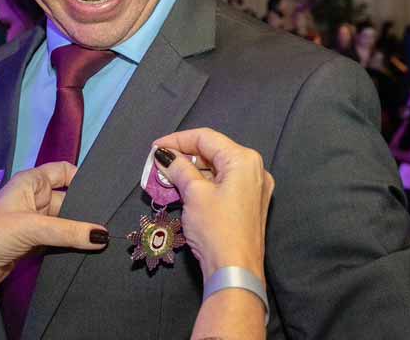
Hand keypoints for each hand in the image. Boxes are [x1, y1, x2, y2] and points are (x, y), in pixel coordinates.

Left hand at [0, 162, 107, 289]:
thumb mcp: (33, 227)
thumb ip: (69, 231)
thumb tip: (104, 235)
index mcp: (31, 182)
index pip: (64, 171)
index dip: (83, 179)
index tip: (107, 193)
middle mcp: (34, 198)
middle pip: (69, 200)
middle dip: (87, 211)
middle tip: (115, 221)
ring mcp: (35, 222)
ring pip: (66, 222)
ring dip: (81, 231)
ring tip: (109, 239)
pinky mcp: (34, 244)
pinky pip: (60, 240)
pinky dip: (73, 245)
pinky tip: (92, 252)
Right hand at [151, 128, 273, 282]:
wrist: (234, 271)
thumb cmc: (216, 228)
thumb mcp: (194, 193)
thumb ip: (178, 168)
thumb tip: (164, 156)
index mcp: (244, 160)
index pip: (206, 138)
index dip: (177, 140)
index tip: (154, 148)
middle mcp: (254, 169)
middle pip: (213, 152)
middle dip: (183, 156)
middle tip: (158, 163)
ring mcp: (254, 188)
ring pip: (217, 169)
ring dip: (191, 171)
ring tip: (166, 177)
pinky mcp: (249, 204)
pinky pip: (223, 184)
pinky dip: (202, 184)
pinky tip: (182, 189)